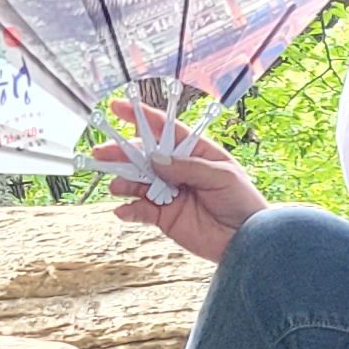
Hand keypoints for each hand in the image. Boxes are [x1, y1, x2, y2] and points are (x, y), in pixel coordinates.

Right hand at [91, 100, 266, 265]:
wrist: (246, 241)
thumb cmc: (242, 202)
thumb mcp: (221, 177)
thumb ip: (187, 167)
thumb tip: (156, 159)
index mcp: (194, 152)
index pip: (164, 129)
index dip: (140, 117)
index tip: (116, 108)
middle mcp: (177, 170)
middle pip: (143, 155)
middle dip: (121, 152)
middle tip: (102, 152)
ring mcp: (168, 193)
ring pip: (137, 182)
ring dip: (124, 181)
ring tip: (118, 186)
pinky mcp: (163, 217)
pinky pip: (140, 211)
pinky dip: (128, 210)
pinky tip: (122, 210)